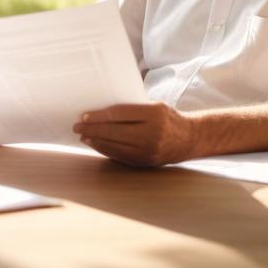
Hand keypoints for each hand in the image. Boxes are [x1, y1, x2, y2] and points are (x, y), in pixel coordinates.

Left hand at [73, 102, 197, 165]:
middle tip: (77, 126)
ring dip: (95, 141)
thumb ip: (132, 107)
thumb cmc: (167, 117)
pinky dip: (105, 150)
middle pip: (114, 131)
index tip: (84, 115)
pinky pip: (120, 156)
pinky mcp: (146, 161)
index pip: (119, 114)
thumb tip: (101, 109)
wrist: (190, 138)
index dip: (99, 116)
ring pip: (115, 146)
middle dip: (92, 129)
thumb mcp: (154, 105)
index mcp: (154, 114)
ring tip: (83, 135)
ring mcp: (149, 150)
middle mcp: (152, 133)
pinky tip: (96, 144)